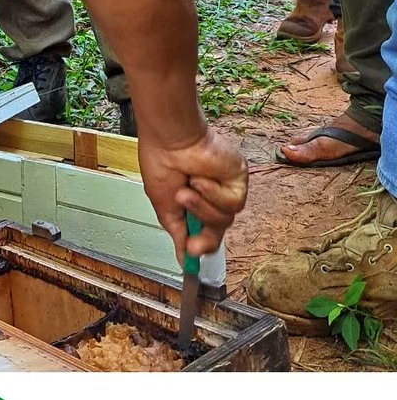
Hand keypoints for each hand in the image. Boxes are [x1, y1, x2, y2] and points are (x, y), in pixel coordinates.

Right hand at [136, 128, 247, 263]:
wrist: (170, 139)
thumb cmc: (161, 164)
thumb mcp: (165, 207)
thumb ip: (177, 234)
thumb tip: (183, 259)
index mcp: (194, 202)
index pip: (204, 232)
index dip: (199, 245)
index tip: (191, 259)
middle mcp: (212, 197)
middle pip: (217, 231)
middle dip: (204, 237)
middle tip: (193, 243)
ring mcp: (226, 188)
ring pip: (224, 219)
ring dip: (202, 208)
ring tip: (186, 190)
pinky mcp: (238, 179)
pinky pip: (233, 204)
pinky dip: (214, 195)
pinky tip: (201, 179)